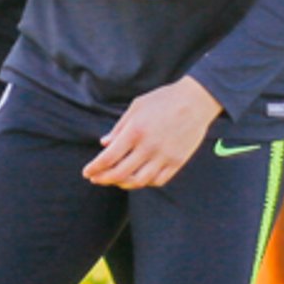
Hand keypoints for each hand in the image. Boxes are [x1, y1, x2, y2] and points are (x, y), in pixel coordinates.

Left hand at [84, 77, 222, 188]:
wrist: (196, 101)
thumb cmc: (164, 100)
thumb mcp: (137, 106)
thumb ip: (119, 127)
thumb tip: (104, 144)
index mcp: (135, 131)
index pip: (108, 158)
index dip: (95, 168)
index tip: (87, 172)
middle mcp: (149, 146)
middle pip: (120, 173)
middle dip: (104, 179)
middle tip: (96, 179)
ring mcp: (165, 156)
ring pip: (139, 181)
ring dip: (123, 184)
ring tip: (115, 180)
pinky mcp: (178, 161)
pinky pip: (158, 180)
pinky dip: (145, 183)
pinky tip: (138, 178)